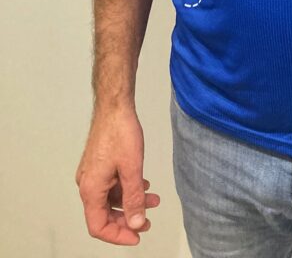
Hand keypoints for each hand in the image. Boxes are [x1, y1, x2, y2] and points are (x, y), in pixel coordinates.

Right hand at [76, 106, 159, 244]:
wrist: (115, 106)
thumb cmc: (119, 132)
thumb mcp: (132, 169)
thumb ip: (134, 199)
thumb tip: (137, 223)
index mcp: (91, 189)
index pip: (99, 226)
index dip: (118, 235)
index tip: (137, 236)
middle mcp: (88, 184)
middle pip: (104, 214)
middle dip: (127, 219)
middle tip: (148, 222)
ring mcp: (93, 173)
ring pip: (111, 198)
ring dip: (131, 202)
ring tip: (153, 200)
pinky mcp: (99, 164)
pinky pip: (112, 185)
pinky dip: (127, 188)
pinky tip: (144, 185)